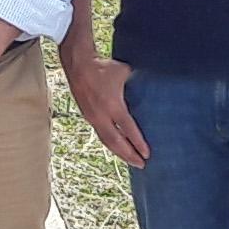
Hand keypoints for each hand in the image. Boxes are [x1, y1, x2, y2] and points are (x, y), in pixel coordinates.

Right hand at [65, 51, 147, 167]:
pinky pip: (100, 134)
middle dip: (129, 155)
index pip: (128, 129)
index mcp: (113, 105)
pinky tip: (116, 148)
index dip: (138, 143)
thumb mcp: (124, 73)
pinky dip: (110, 144)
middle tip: (141, 164)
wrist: (78, 64)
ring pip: (107, 141)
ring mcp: (93, 117)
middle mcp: (101, 115)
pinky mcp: (87, 116)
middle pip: (116, 142)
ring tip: (130, 161)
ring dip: (119, 153)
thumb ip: (136, 84)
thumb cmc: (102, 66)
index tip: (147, 154)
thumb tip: (150, 87)